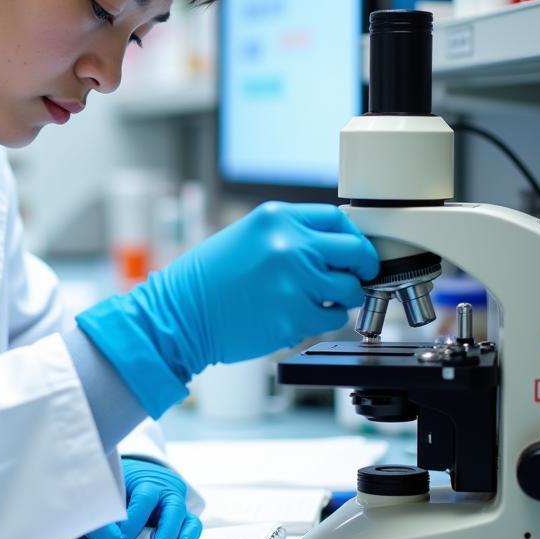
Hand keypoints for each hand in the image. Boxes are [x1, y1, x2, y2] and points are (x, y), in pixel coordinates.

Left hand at [62, 459, 201, 538]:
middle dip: (162, 534)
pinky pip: (192, 523)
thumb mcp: (102, 499)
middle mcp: (163, 487)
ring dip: (173, 537)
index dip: (135, 520)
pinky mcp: (181, 514)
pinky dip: (189, 535)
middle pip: (172, 507)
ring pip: (184, 516)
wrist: (124, 481)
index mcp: (143, 477)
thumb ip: (105, 525)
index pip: (145, 497)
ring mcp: (174, 500)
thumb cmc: (112, 490)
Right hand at [77, 202, 378, 416]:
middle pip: (356, 252)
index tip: (354, 252)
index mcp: (276, 217)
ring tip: (313, 301)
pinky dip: (321, 320)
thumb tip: (333, 247)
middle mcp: (289, 243)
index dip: (353, 239)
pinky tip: (295, 316)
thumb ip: (289, 235)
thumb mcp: (247, 237)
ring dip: (339, 299)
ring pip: (350, 290)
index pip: (338, 220)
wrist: (178, 315)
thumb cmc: (205, 281)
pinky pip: (332, 318)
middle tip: (353, 279)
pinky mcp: (294, 315)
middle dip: (361, 269)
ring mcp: (294, 280)